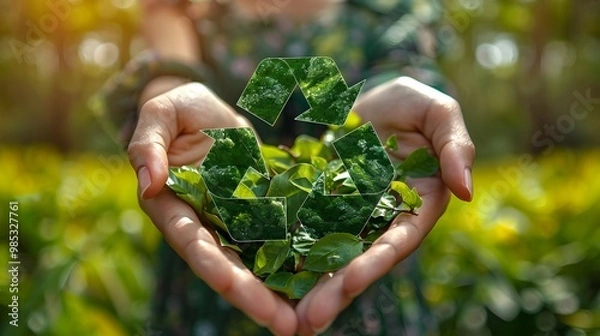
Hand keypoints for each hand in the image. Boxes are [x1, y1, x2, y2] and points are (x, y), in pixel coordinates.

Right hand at [127, 82, 297, 335]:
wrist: (207, 109)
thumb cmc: (177, 108)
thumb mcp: (160, 116)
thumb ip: (148, 146)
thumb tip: (148, 181)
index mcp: (174, 208)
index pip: (195, 246)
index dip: (217, 271)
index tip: (241, 294)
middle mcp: (205, 223)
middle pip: (230, 267)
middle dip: (256, 298)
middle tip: (288, 327)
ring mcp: (234, 220)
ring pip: (257, 261)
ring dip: (281, 290)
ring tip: (311, 318)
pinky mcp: (260, 209)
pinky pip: (279, 235)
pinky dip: (297, 257)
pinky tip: (324, 276)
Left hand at [296, 77, 474, 333]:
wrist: (371, 98)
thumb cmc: (412, 102)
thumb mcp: (437, 112)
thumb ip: (455, 146)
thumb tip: (466, 190)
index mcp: (418, 203)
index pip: (400, 239)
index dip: (377, 261)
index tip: (350, 282)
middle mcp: (384, 218)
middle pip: (361, 259)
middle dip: (337, 290)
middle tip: (308, 322)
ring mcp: (351, 214)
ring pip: (330, 254)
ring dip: (311, 285)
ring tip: (287, 317)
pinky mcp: (322, 204)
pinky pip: (305, 229)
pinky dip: (289, 253)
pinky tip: (265, 276)